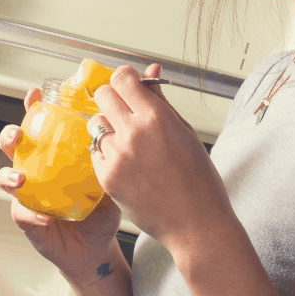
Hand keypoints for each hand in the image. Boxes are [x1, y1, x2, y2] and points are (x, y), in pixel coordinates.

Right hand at [0, 87, 122, 283]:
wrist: (98, 245)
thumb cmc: (105, 203)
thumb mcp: (122, 162)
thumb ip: (132, 121)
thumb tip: (151, 74)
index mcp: (56, 150)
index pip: (40, 121)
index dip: (34, 106)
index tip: (37, 94)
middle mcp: (39, 168)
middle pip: (14, 143)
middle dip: (11, 134)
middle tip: (20, 134)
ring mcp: (31, 193)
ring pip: (6, 177)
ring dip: (10, 175)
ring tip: (22, 179)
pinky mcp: (31, 220)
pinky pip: (22, 213)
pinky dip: (32, 214)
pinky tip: (45, 216)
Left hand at [88, 64, 233, 251]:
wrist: (196, 224)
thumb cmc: (199, 180)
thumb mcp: (184, 132)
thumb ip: (160, 101)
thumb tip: (150, 71)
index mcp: (157, 118)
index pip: (122, 78)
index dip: (124, 78)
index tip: (128, 86)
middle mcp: (133, 133)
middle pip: (102, 95)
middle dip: (112, 99)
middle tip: (124, 112)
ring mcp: (117, 156)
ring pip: (95, 124)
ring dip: (108, 128)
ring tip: (129, 145)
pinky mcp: (107, 177)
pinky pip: (95, 152)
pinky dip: (106, 154)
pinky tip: (127, 165)